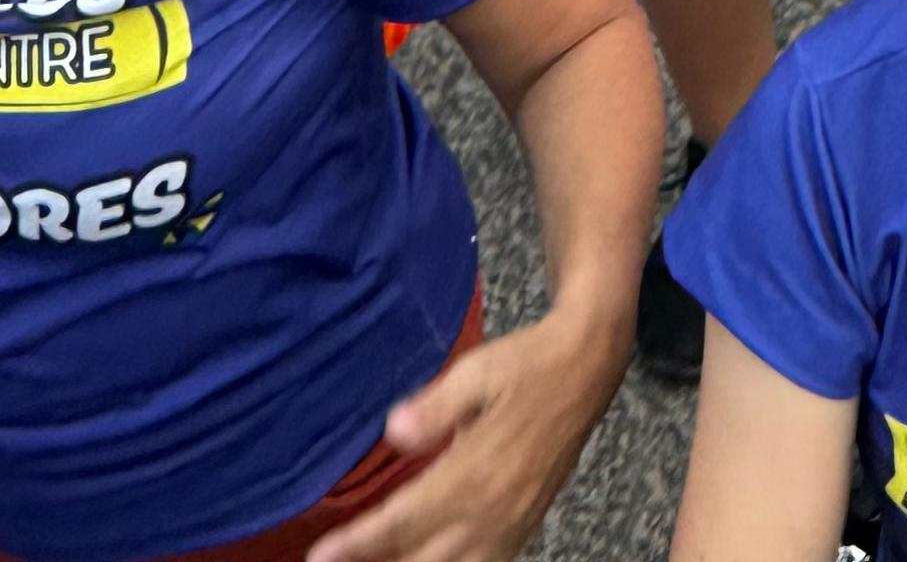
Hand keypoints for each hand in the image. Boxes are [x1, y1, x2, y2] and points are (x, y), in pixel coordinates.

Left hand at [307, 307, 623, 561]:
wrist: (585, 368)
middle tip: (336, 561)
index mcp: (474, 474)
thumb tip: (394, 434)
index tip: (320, 555)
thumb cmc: (526, 365)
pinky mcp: (523, 527)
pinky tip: (430, 558)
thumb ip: (435, 405)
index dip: (359, 544)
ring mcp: (510, 526)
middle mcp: (491, 512)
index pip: (404, 521)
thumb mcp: (478, 370)